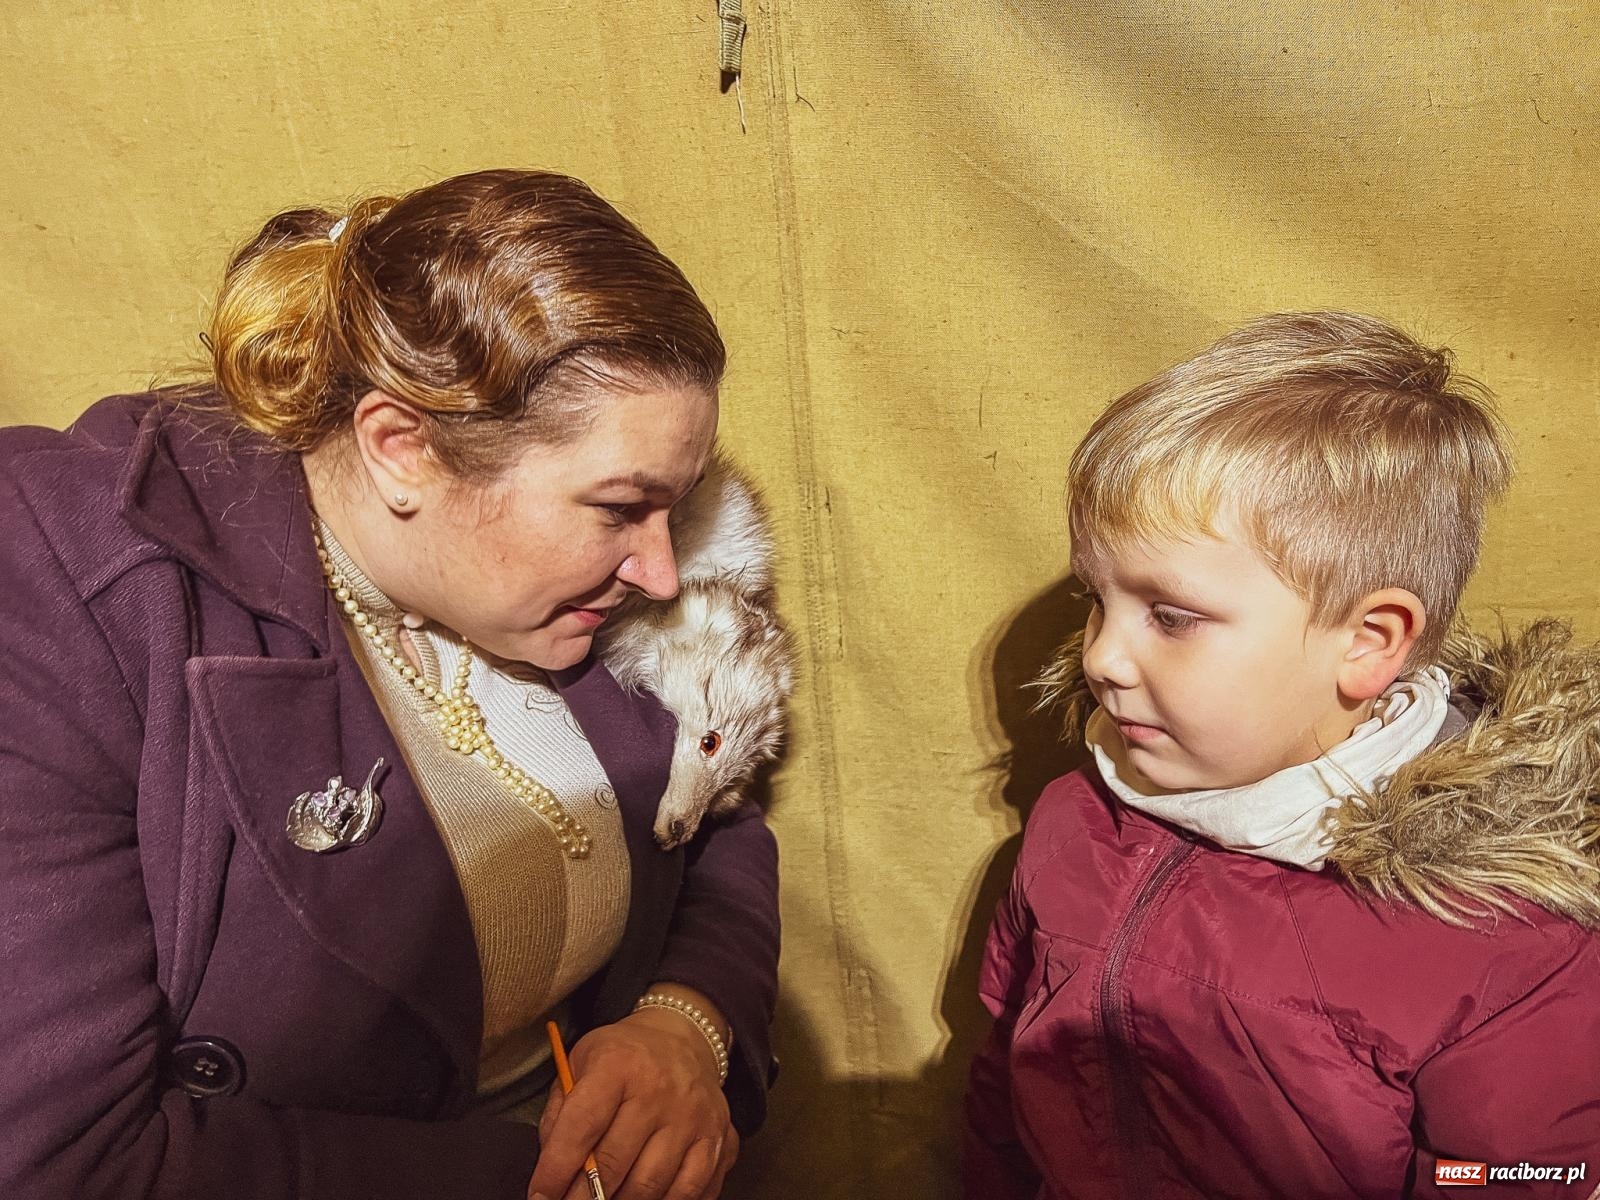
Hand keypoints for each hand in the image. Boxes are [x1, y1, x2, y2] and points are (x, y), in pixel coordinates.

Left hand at [529, 1002, 735, 1199]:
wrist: (682, 1036)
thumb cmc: (624, 1056)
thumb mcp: (581, 1063)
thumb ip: (560, 1113)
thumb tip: (552, 1167)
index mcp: (618, 1064)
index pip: (582, 1126)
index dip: (556, 1169)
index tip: (539, 1195)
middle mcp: (659, 1089)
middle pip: (614, 1164)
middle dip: (583, 1197)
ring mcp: (693, 1117)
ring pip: (651, 1186)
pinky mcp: (718, 1138)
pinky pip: (690, 1192)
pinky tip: (643, 1198)